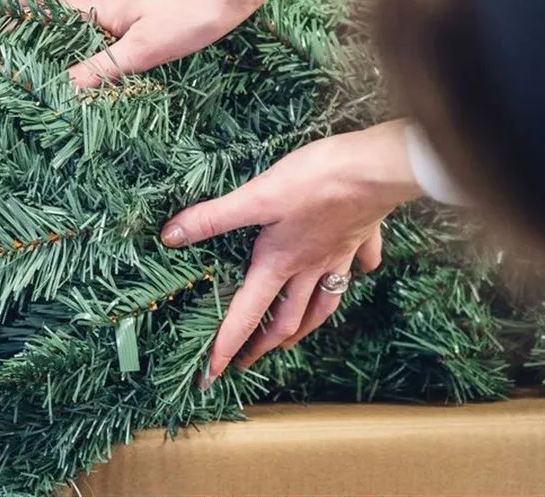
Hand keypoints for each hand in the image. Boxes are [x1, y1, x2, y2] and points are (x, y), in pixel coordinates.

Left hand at [160, 120, 425, 387]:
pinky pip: (360, 262)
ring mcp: (339, 254)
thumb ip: (213, 219)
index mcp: (279, 263)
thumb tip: (170, 237)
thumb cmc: (315, 182)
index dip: (227, 345)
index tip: (212, 375)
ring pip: (324, 301)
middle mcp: (310, 267)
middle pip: (287, 318)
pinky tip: (362, 272)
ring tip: (295, 338)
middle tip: (247, 363)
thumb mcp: (255, 197)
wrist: (374, 169)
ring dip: (307, 324)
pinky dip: (358, 273)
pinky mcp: (362, 235)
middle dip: (265, 344)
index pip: (248, 314)